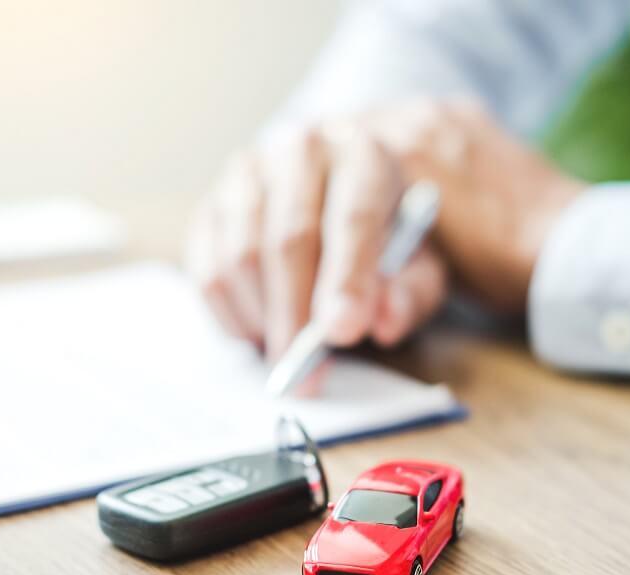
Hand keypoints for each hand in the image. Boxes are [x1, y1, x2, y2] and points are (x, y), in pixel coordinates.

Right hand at [186, 98, 583, 362]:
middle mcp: (300, 148)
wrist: (344, 190)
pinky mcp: (213, 204)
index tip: (342, 333)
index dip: (347, 278)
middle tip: (304, 372)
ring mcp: (248, 172)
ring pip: (242, 254)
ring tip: (285, 355)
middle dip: (297, 313)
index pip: (353, 216)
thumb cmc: (389, 235)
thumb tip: (384, 322)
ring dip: (261, 317)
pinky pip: (207, 265)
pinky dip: (228, 312)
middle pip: (289, 238)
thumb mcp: (422, 262)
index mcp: (364, 150)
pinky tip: (257, 334)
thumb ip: (413, 291)